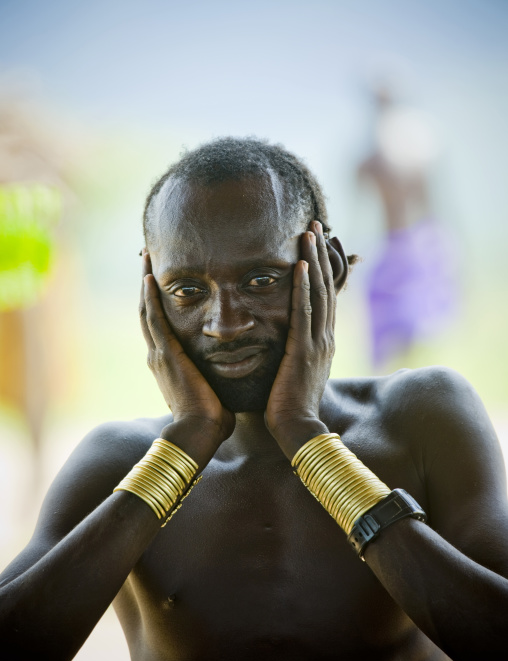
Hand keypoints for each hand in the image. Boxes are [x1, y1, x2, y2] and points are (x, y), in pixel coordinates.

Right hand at [139, 251, 234, 452]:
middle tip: (148, 260)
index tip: (161, 282)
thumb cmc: (210, 420)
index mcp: (169, 364)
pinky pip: (154, 320)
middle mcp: (158, 356)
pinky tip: (149, 277)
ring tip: (145, 258)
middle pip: (148, 312)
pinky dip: (150, 298)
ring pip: (147, 311)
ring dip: (145, 284)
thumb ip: (215, 379)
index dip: (158, 303)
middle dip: (147, 286)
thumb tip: (232, 375)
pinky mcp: (166, 355)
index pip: (161, 326)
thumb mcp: (211, 391)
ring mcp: (159, 354)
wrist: (199, 434)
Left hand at [265, 221, 334, 458]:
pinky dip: (303, 285)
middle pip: (326, 286)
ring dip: (314, 259)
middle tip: (317, 224)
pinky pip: (304, 311)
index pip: (326, 297)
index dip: (324, 268)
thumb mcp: (296, 372)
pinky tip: (300, 263)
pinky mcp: (303, 349)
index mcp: (322, 342)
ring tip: (310, 230)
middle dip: (322, 254)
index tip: (320, 243)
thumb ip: (294, 353)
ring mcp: (317, 342)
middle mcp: (325, 337)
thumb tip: (287, 344)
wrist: (297, 430)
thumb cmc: (290, 406)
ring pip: (318, 292)